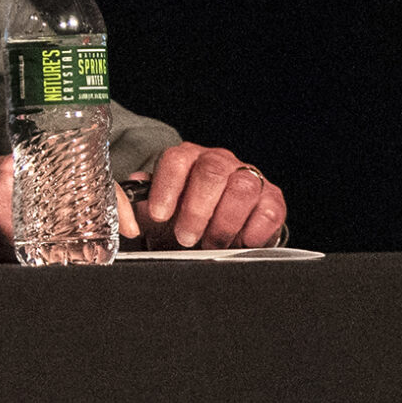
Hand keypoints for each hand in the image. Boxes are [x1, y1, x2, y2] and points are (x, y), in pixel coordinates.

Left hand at [119, 142, 285, 248]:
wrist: (217, 230)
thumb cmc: (184, 218)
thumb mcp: (160, 212)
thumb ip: (142, 205)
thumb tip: (128, 201)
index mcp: (187, 158)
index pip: (175, 160)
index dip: (167, 187)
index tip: (159, 215)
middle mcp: (219, 161)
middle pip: (211, 172)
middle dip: (197, 210)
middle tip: (185, 237)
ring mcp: (249, 176)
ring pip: (242, 188)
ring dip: (224, 222)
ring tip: (211, 244)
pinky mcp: (273, 198)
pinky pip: (270, 209)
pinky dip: (255, 229)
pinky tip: (241, 242)